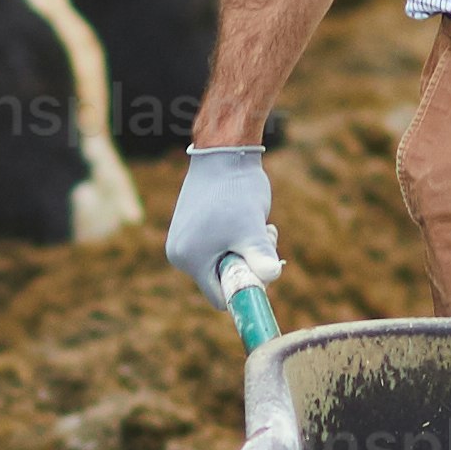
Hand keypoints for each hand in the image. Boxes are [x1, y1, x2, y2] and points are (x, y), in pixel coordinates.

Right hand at [168, 143, 281, 308]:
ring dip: (243, 250)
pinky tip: (241, 217)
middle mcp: (178, 253)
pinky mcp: (188, 227)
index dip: (245, 286)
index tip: (262, 263)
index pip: (220, 296)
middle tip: (263, 236)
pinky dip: (233, 239)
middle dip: (246, 264)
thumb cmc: (237, 191)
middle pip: (221, 279)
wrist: (224, 153)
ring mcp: (181, 239)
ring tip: (255, 224)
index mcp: (188, 259)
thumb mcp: (252, 229)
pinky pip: (215, 247)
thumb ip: (261, 257)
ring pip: (221, 262)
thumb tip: (272, 275)